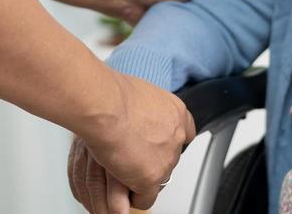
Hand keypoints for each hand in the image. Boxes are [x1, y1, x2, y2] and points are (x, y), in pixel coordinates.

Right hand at [73, 72, 192, 210]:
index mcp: (176, 112)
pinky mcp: (151, 178)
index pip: (186, 132)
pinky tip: (120, 182)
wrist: (104, 106)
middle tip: (132, 154)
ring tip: (122, 167)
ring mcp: (166, 159)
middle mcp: (176, 136)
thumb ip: (146, 109)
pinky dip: (133, 195)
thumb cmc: (111, 95)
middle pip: (170, 157)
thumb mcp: (139, 93)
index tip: (157, 143)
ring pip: (158, 178)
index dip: (168, 139)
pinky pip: (145, 198)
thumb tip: (137, 117)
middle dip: (152, 158)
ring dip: (141, 175)